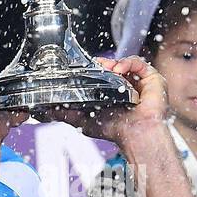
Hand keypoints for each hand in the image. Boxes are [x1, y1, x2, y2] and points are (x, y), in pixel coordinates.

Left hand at [39, 57, 167, 144]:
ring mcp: (140, 82)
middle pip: (114, 66)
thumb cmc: (115, 130)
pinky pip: (139, 63)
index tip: (87, 67)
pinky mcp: (151, 79)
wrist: (134, 134)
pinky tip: (119, 70)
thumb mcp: (83, 120)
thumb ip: (65, 113)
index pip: (103, 73)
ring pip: (125, 62)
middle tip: (95, 65)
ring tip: (107, 68)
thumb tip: (45, 111)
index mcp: (114, 93)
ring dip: (114, 62)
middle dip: (103, 64)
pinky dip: (127, 62)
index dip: (95, 68)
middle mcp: (127, 86)